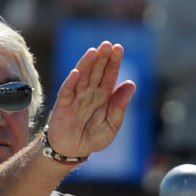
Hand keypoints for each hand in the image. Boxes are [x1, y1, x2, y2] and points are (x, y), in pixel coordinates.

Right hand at [46, 41, 135, 158]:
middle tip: (107, 44)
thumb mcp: (112, 124)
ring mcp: (76, 97)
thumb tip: (131, 84)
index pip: (109, 75)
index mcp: (104, 95)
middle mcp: (90, 92)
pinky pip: (67, 91)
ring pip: (82, 77)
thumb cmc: (93, 137)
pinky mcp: (63, 105)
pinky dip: (70, 82)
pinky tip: (76, 72)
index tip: (118, 48)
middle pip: (96, 71)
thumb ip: (120, 105)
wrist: (73, 151)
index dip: (113, 62)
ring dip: (86, 64)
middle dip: (102, 58)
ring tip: (93, 51)